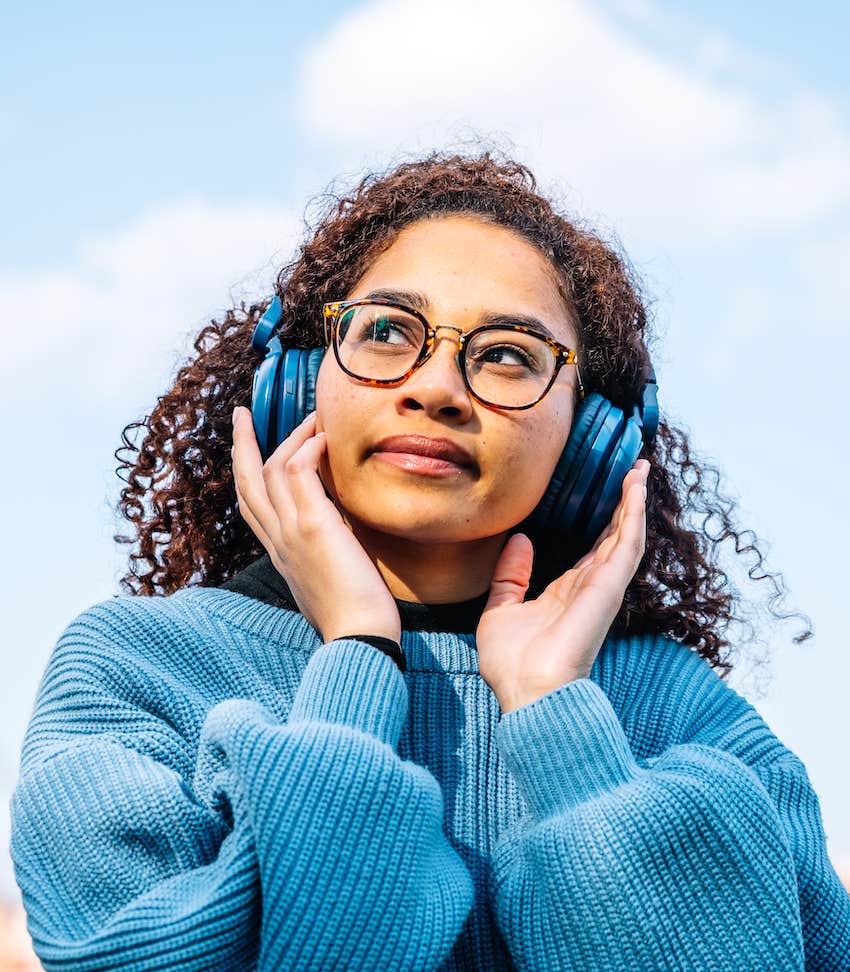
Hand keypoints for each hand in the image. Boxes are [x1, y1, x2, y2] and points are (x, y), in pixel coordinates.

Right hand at [231, 406, 401, 643]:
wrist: (359, 638)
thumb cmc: (355, 616)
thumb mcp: (330, 578)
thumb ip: (326, 552)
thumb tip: (343, 535)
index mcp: (279, 553)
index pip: (251, 505)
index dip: (246, 473)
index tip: (250, 449)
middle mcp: (277, 540)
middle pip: (246, 481)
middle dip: (241, 444)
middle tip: (242, 414)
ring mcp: (290, 531)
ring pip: (269, 469)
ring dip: (290, 437)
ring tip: (312, 418)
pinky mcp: (313, 526)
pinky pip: (298, 472)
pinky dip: (308, 450)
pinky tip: (325, 440)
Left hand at [476, 458, 649, 713]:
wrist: (526, 691)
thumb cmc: (512, 664)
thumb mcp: (500, 610)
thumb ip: (510, 576)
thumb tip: (521, 540)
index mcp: (565, 594)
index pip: (589, 551)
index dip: (599, 523)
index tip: (604, 496)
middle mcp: (589, 588)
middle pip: (613, 538)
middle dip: (624, 505)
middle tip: (633, 470)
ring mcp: (602, 587)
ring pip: (625, 535)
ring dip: (634, 501)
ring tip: (640, 468)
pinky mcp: (609, 586)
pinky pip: (628, 543)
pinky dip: (634, 513)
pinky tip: (636, 487)